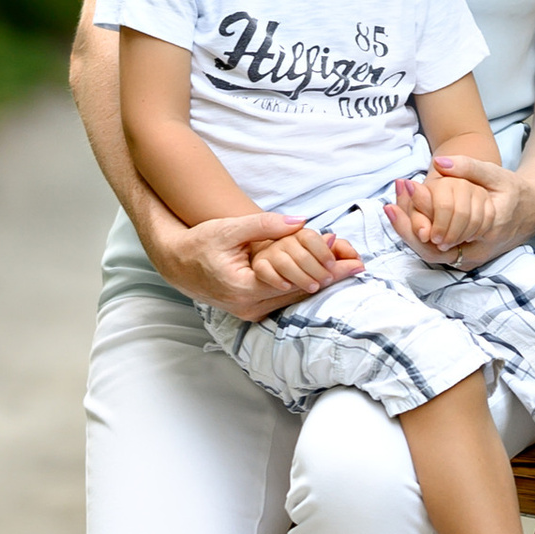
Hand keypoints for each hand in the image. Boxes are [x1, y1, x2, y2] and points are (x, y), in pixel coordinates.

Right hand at [155, 209, 338, 323]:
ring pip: (292, 299)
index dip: (321, 270)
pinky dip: (302, 287)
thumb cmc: (200, 243)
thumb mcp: (230, 229)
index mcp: (243, 288)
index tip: (346, 260)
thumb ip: (265, 225)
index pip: (293, 281)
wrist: (176, 263)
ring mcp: (249, 311)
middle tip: (358, 265)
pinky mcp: (251, 309)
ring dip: (319, 285)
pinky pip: (283, 299)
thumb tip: (301, 221)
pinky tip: (323, 277)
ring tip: (349, 270)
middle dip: (329, 280)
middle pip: (298, 293)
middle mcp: (248, 306)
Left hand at [387, 153, 528, 271]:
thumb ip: (469, 167)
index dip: (421, 219)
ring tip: (392, 207)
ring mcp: (471, 259)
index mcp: (489, 229)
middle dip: (407, 228)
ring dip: (409, 232)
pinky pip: (436, 252)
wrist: (530, 212)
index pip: (446, 232)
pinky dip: (419, 236)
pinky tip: (405, 217)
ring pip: (431, 254)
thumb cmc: (512, 192)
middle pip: (432, 250)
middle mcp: (478, 251)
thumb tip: (439, 162)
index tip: (405, 194)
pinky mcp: (464, 259)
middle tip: (390, 206)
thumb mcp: (495, 174)